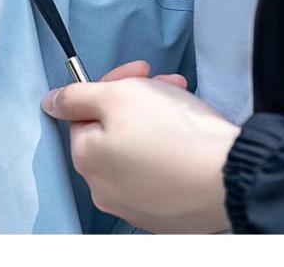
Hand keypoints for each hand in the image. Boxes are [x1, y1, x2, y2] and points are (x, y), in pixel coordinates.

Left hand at [41, 61, 239, 233]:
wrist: (233, 176)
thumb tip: (50, 101)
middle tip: (164, 83)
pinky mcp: (166, 213)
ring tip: (183, 101)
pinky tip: (189, 131)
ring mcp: (136, 205)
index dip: (112, 84)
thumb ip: (77, 96)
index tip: (139, 71)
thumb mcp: (119, 95)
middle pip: (111, 129)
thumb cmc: (175, 134)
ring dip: (156, 116)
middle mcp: (105, 189)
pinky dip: (170, 146)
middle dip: (137, 97)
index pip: (85, 111)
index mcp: (87, 159)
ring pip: (137, 146)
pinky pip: (159, 170)